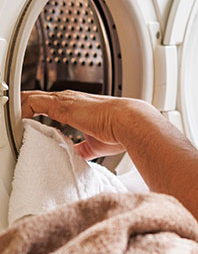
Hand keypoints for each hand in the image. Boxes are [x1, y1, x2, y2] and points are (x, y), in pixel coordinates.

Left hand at [21, 91, 153, 160]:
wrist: (129, 122)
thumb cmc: (119, 131)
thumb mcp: (95, 144)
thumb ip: (82, 148)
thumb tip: (77, 156)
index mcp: (76, 106)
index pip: (47, 104)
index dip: (32, 111)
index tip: (21, 123)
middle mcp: (68, 99)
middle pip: (34, 98)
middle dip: (20, 108)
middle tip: (8, 121)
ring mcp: (63, 100)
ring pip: (29, 97)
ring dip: (16, 108)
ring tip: (7, 120)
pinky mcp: (60, 104)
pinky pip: (30, 101)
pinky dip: (19, 109)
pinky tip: (14, 121)